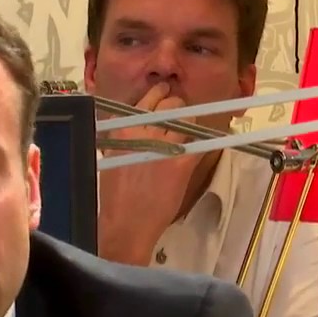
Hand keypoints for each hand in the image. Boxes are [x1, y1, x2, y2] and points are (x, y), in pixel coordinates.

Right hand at [97, 82, 202, 263]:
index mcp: (122, 128)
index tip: (166, 92)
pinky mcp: (181, 162)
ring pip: (187, 119)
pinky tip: (206, 143)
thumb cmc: (114, 196)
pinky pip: (199, 143)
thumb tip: (140, 124)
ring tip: (191, 130)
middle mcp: (143, 130)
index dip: (160, 94)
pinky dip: (204, 142)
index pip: (147, 99)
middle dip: (178, 107)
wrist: (125, 224)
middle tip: (181, 115)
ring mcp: (164, 145)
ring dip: (191, 122)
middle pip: (170, 104)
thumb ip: (126, 137)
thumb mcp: (111, 157)